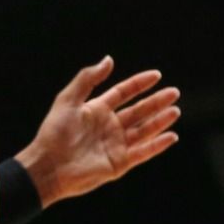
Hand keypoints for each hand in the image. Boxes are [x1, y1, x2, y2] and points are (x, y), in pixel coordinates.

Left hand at [14, 57, 180, 207]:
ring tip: (175, 111)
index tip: (156, 75)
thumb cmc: (54, 132)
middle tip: (174, 92)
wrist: (48, 165)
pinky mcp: (119, 163)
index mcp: (97, 109)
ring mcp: (115, 145)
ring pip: (144, 130)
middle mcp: (109, 126)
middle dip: (156, 102)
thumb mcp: (68, 99)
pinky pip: (143, 152)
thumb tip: (109, 59)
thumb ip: (88, 79)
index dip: (140, 84)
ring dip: (160, 121)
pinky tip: (171, 136)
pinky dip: (157, 145)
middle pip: (138, 111)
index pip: (124, 93)